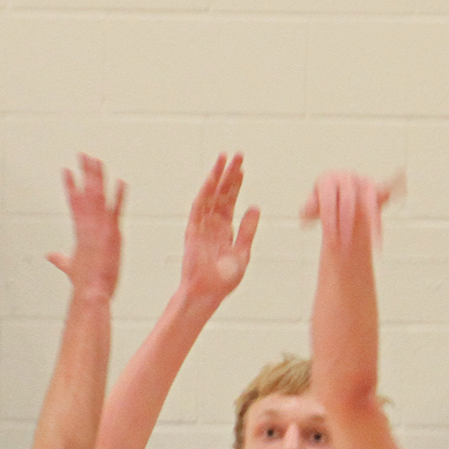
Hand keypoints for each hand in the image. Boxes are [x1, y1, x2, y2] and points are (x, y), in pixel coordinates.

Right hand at [46, 154, 125, 299]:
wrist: (91, 293)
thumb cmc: (84, 285)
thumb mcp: (71, 268)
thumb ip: (61, 260)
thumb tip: (51, 256)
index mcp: (80, 232)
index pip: (73, 203)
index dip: (70, 186)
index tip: (66, 171)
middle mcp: (87, 227)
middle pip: (85, 194)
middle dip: (84, 173)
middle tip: (84, 155)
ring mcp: (99, 229)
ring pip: (97, 197)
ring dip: (97, 177)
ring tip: (96, 160)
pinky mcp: (111, 234)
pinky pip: (116, 211)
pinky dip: (119, 196)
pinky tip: (121, 182)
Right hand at [180, 153, 259, 306]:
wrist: (208, 294)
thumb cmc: (223, 280)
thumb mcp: (243, 252)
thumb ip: (248, 230)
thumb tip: (256, 208)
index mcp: (225, 230)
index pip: (230, 201)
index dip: (236, 184)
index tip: (242, 168)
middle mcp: (212, 224)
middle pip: (221, 193)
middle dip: (228, 174)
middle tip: (236, 155)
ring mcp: (202, 226)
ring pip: (209, 195)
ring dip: (216, 177)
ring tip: (224, 159)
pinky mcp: (193, 231)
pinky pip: (198, 208)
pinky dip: (204, 192)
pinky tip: (211, 179)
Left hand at [300, 169, 402, 246]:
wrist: (339, 188)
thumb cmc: (323, 199)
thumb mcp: (312, 205)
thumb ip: (309, 209)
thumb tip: (306, 217)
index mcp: (328, 180)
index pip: (328, 202)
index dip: (330, 222)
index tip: (331, 242)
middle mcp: (346, 178)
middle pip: (348, 202)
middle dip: (348, 227)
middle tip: (346, 248)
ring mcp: (362, 182)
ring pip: (369, 201)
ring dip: (372, 224)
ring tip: (376, 243)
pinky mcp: (377, 189)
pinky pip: (387, 187)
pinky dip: (395, 186)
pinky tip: (402, 183)